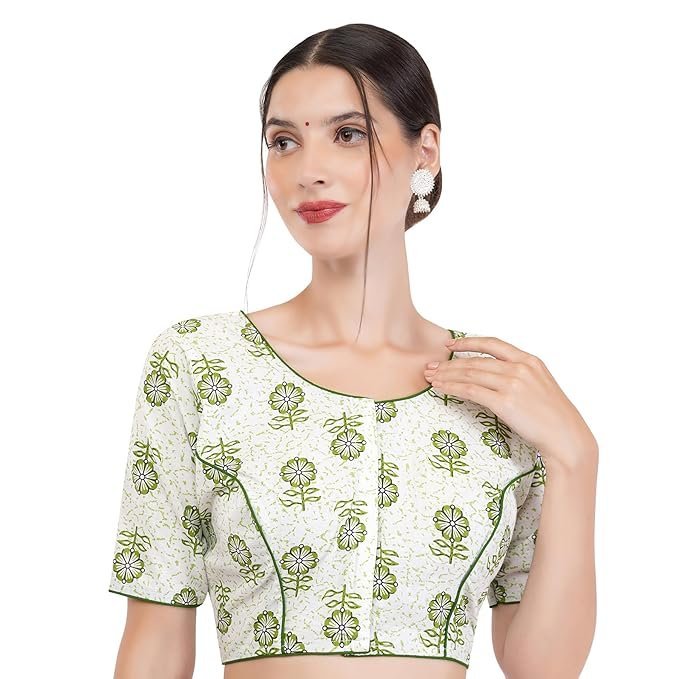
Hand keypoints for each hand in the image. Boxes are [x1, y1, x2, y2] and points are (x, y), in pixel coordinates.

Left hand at [423, 336, 597, 471]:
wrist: (566, 438)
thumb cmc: (554, 418)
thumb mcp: (541, 386)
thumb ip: (520, 376)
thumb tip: (495, 377)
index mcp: (530, 360)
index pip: (493, 343)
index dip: (469, 342)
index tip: (451, 344)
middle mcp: (520, 368)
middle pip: (476, 361)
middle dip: (449, 363)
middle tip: (431, 366)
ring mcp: (512, 384)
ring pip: (470, 374)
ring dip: (446, 375)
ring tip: (431, 378)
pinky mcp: (505, 401)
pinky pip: (471, 390)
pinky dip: (452, 387)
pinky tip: (441, 388)